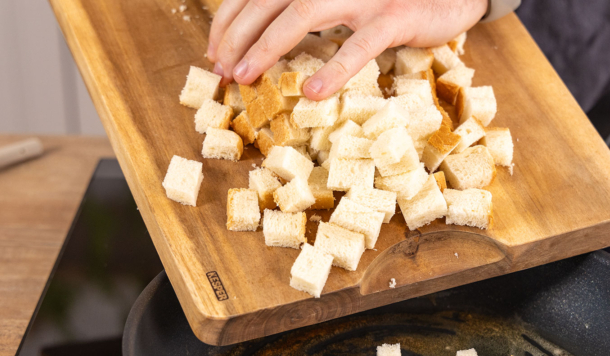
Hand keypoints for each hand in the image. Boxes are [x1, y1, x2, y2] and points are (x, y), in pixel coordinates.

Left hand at [207, 0, 487, 99]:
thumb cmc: (388, 1)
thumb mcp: (342, 1)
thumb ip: (305, 11)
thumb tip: (260, 41)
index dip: (229, 20)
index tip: (213, 52)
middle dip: (238, 36)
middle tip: (221, 70)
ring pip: (303, 13)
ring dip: (268, 46)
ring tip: (245, 77)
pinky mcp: (395, 17)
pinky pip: (359, 46)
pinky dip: (334, 69)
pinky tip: (312, 93)